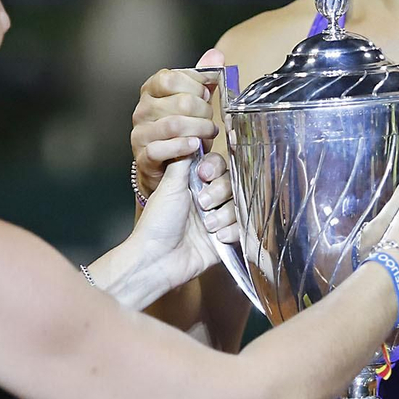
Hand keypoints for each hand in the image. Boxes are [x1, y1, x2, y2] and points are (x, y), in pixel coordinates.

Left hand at [130, 156, 239, 294]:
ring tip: (208, 225)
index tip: (204, 174)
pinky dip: (232, 231)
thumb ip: (183, 160)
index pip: (217, 166)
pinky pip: (242, 228)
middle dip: (219, 192)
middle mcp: (206, 200)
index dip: (215, 168)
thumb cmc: (157, 223)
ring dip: (224, 214)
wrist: (156, 259)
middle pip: (231, 184)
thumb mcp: (169, 185)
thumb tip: (192, 138)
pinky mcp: (224, 240)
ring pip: (238, 206)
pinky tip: (217, 237)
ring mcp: (217, 220)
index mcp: (192, 185)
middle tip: (202, 203)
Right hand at [131, 48, 224, 199]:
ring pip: (174, 124)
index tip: (207, 94)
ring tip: (208, 132)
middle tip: (211, 118)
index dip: (196, 86)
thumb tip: (216, 56)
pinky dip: (183, 147)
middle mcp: (142, 109)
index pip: (173, 78)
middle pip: (180, 102)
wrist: (167, 166)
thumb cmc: (182, 129)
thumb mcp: (193, 100)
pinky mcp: (143, 156)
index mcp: (152, 89)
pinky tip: (195, 146)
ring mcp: (140, 133)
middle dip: (204, 110)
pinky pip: (162, 149)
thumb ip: (203, 78)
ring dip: (200, 129)